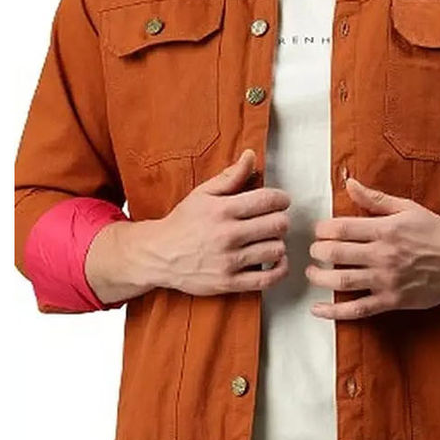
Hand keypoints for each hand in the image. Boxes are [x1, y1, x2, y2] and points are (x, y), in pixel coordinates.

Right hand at [91, 149, 292, 299]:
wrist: (158, 255)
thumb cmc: (183, 222)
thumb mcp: (203, 193)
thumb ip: (231, 176)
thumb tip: (251, 155)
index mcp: (223, 210)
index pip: (268, 200)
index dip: (282, 199)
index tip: (281, 201)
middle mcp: (228, 236)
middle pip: (277, 225)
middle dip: (281, 219)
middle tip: (275, 220)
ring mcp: (229, 261)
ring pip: (275, 250)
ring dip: (278, 243)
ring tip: (270, 239)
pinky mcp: (229, 283)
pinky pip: (268, 279)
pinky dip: (279, 268)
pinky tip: (275, 260)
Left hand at [305, 175, 439, 319]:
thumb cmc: (435, 232)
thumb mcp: (407, 208)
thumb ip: (375, 199)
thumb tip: (349, 184)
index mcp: (386, 230)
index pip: (342, 228)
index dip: (323, 229)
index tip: (318, 231)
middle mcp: (383, 255)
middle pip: (337, 254)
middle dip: (317, 252)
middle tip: (313, 251)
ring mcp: (387, 281)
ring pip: (343, 281)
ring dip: (320, 278)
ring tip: (311, 272)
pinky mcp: (392, 301)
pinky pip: (358, 309)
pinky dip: (335, 311)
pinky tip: (318, 309)